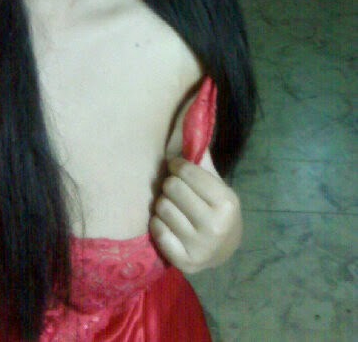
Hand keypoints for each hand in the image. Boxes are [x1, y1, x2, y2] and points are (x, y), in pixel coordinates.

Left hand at [150, 156, 241, 272]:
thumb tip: (189, 120)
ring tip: (173, 206)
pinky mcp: (185, 262)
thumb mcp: (216, 183)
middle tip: (175, 189)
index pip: (186, 170)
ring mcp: (200, 246)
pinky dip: (158, 224)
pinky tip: (169, 224)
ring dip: (163, 204)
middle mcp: (215, 226)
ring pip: (162, 208)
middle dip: (170, 184)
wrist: (224, 250)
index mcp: (227, 202)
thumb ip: (201, 158)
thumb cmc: (216, 208)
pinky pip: (157, 231)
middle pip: (171, 188)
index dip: (177, 165)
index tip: (176, 167)